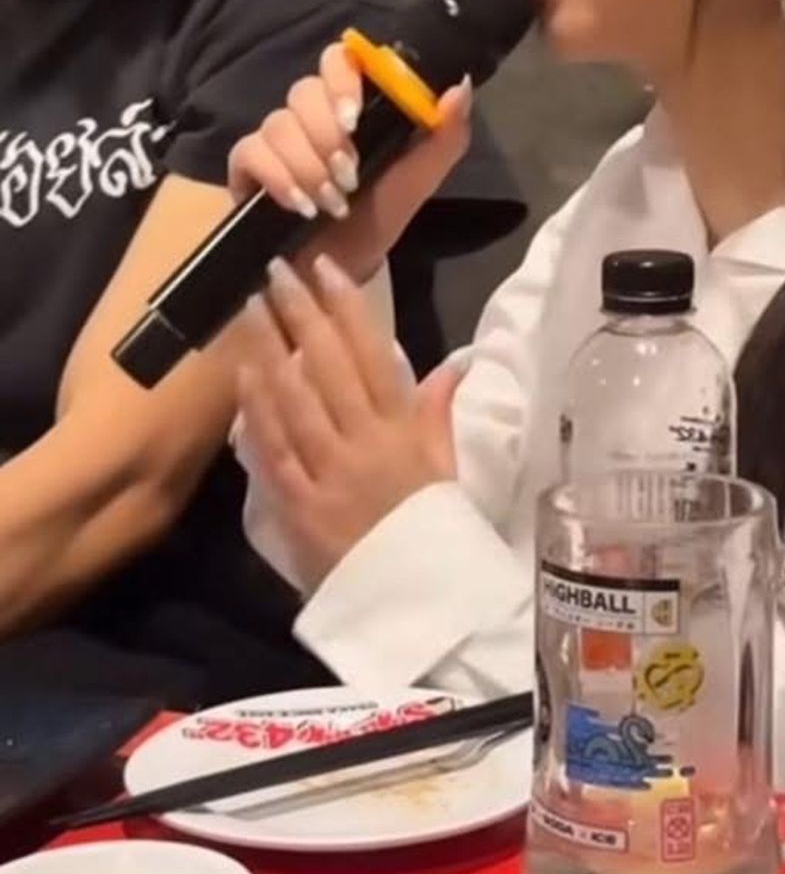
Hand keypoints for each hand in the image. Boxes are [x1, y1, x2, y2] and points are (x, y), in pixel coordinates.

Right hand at [227, 39, 472, 284]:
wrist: (341, 267)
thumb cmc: (379, 215)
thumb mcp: (418, 179)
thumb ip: (445, 135)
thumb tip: (460, 86)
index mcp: (351, 103)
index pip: (339, 59)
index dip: (343, 79)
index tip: (356, 117)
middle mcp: (309, 113)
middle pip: (303, 91)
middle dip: (328, 136)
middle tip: (350, 177)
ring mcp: (274, 138)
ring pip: (278, 123)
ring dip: (309, 166)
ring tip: (332, 203)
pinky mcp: (246, 166)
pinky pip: (250, 152)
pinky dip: (278, 178)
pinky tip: (300, 205)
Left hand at [237, 251, 463, 587]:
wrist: (417, 605)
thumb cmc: (433, 532)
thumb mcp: (446, 471)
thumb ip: (439, 415)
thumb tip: (453, 366)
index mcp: (404, 431)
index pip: (373, 355)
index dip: (349, 308)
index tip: (328, 268)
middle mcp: (365, 444)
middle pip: (328, 367)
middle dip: (302, 314)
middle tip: (277, 270)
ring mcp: (329, 474)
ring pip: (295, 400)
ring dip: (269, 349)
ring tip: (250, 307)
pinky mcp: (299, 505)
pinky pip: (274, 450)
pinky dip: (257, 410)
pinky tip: (243, 375)